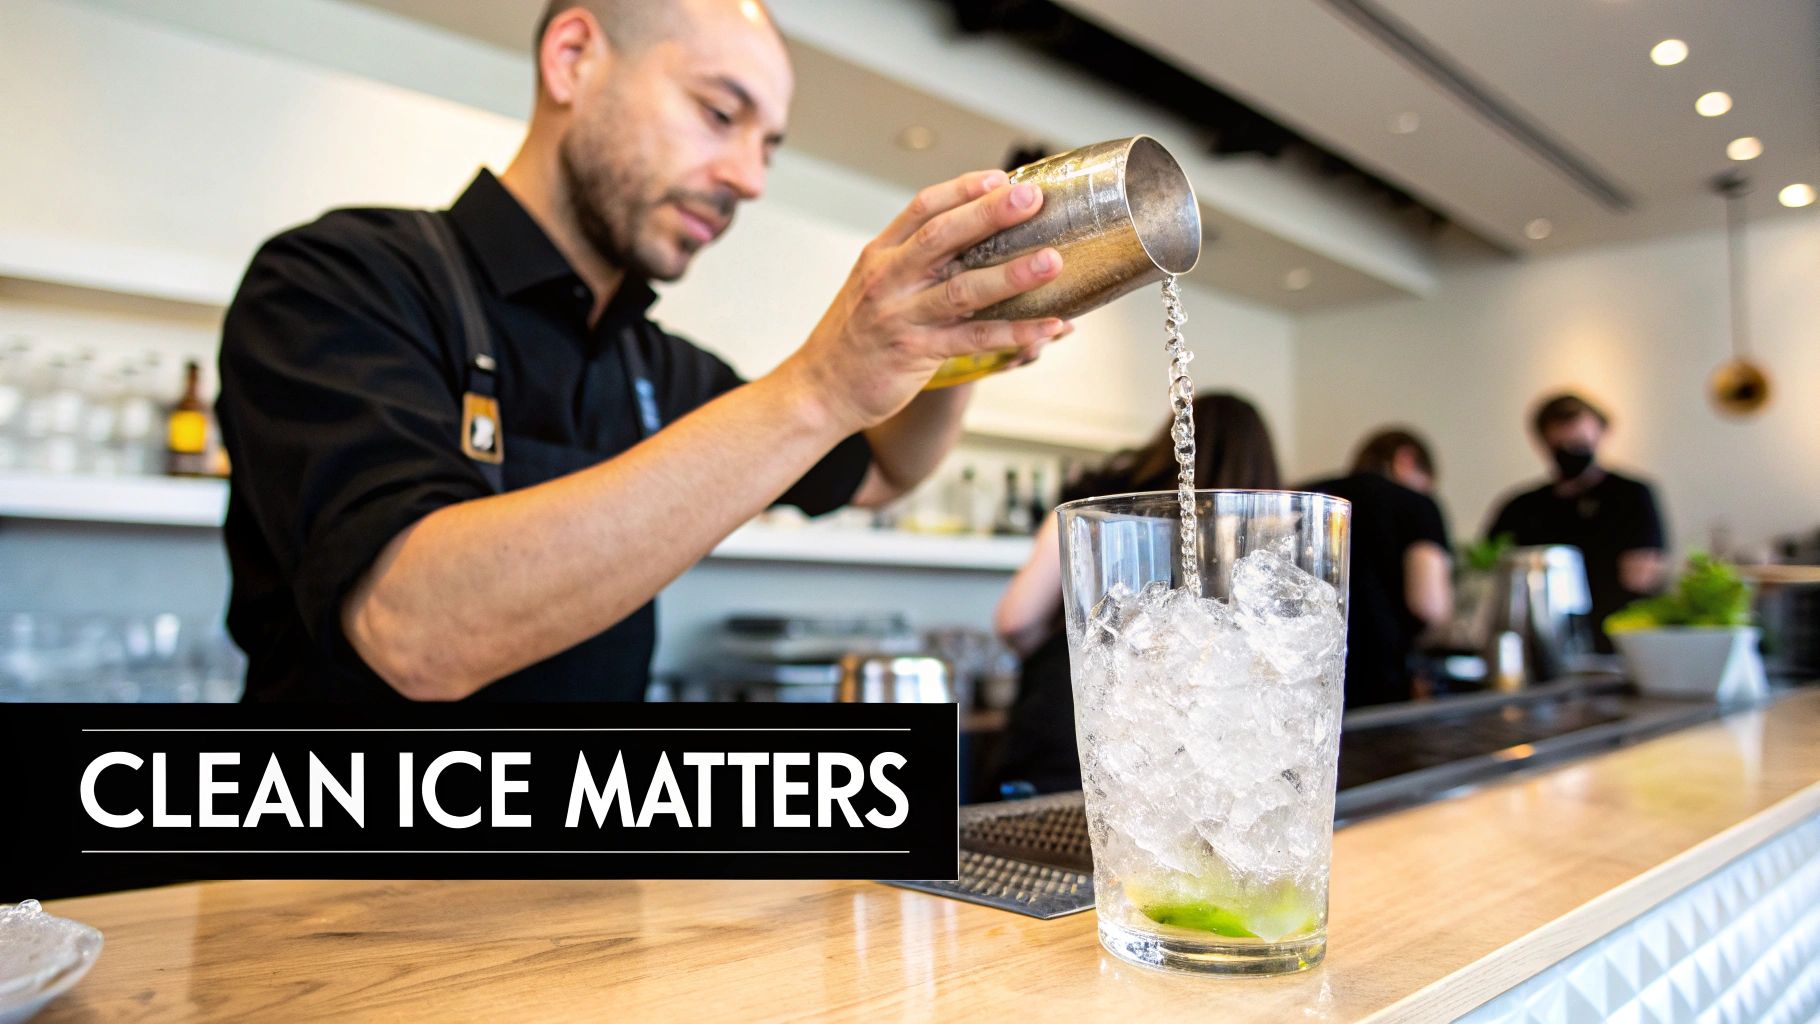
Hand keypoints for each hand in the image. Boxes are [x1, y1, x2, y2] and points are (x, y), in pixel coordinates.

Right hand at [782, 169, 1070, 430]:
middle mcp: (889, 280)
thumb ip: (915, 260)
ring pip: (962, 289)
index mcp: (880, 255)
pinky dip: (1014, 332)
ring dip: (1011, 275)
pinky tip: (1048, 326)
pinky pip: (973, 339)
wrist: (821, 388)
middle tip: (1030, 198)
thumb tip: (980, 241)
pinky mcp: (916, 353)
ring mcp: (901, 316)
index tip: (1001, 178)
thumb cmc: (857, 335)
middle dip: (989, 214)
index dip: (964, 189)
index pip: (923, 207)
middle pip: (942, 237)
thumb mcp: (875, 284)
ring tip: (1051, 261)